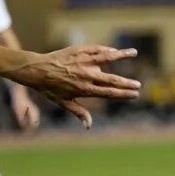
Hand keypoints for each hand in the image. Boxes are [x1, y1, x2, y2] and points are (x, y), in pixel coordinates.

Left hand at [10, 46, 139, 127]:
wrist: (36, 70)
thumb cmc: (49, 88)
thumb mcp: (63, 102)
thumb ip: (78, 112)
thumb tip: (89, 126)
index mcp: (84, 89)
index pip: (108, 93)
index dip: (123, 94)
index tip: (134, 94)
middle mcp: (86, 75)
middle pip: (112, 80)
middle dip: (127, 83)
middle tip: (138, 84)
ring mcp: (84, 62)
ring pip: (107, 58)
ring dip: (122, 55)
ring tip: (134, 52)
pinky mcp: (79, 51)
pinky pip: (97, 50)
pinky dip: (107, 50)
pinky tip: (115, 51)